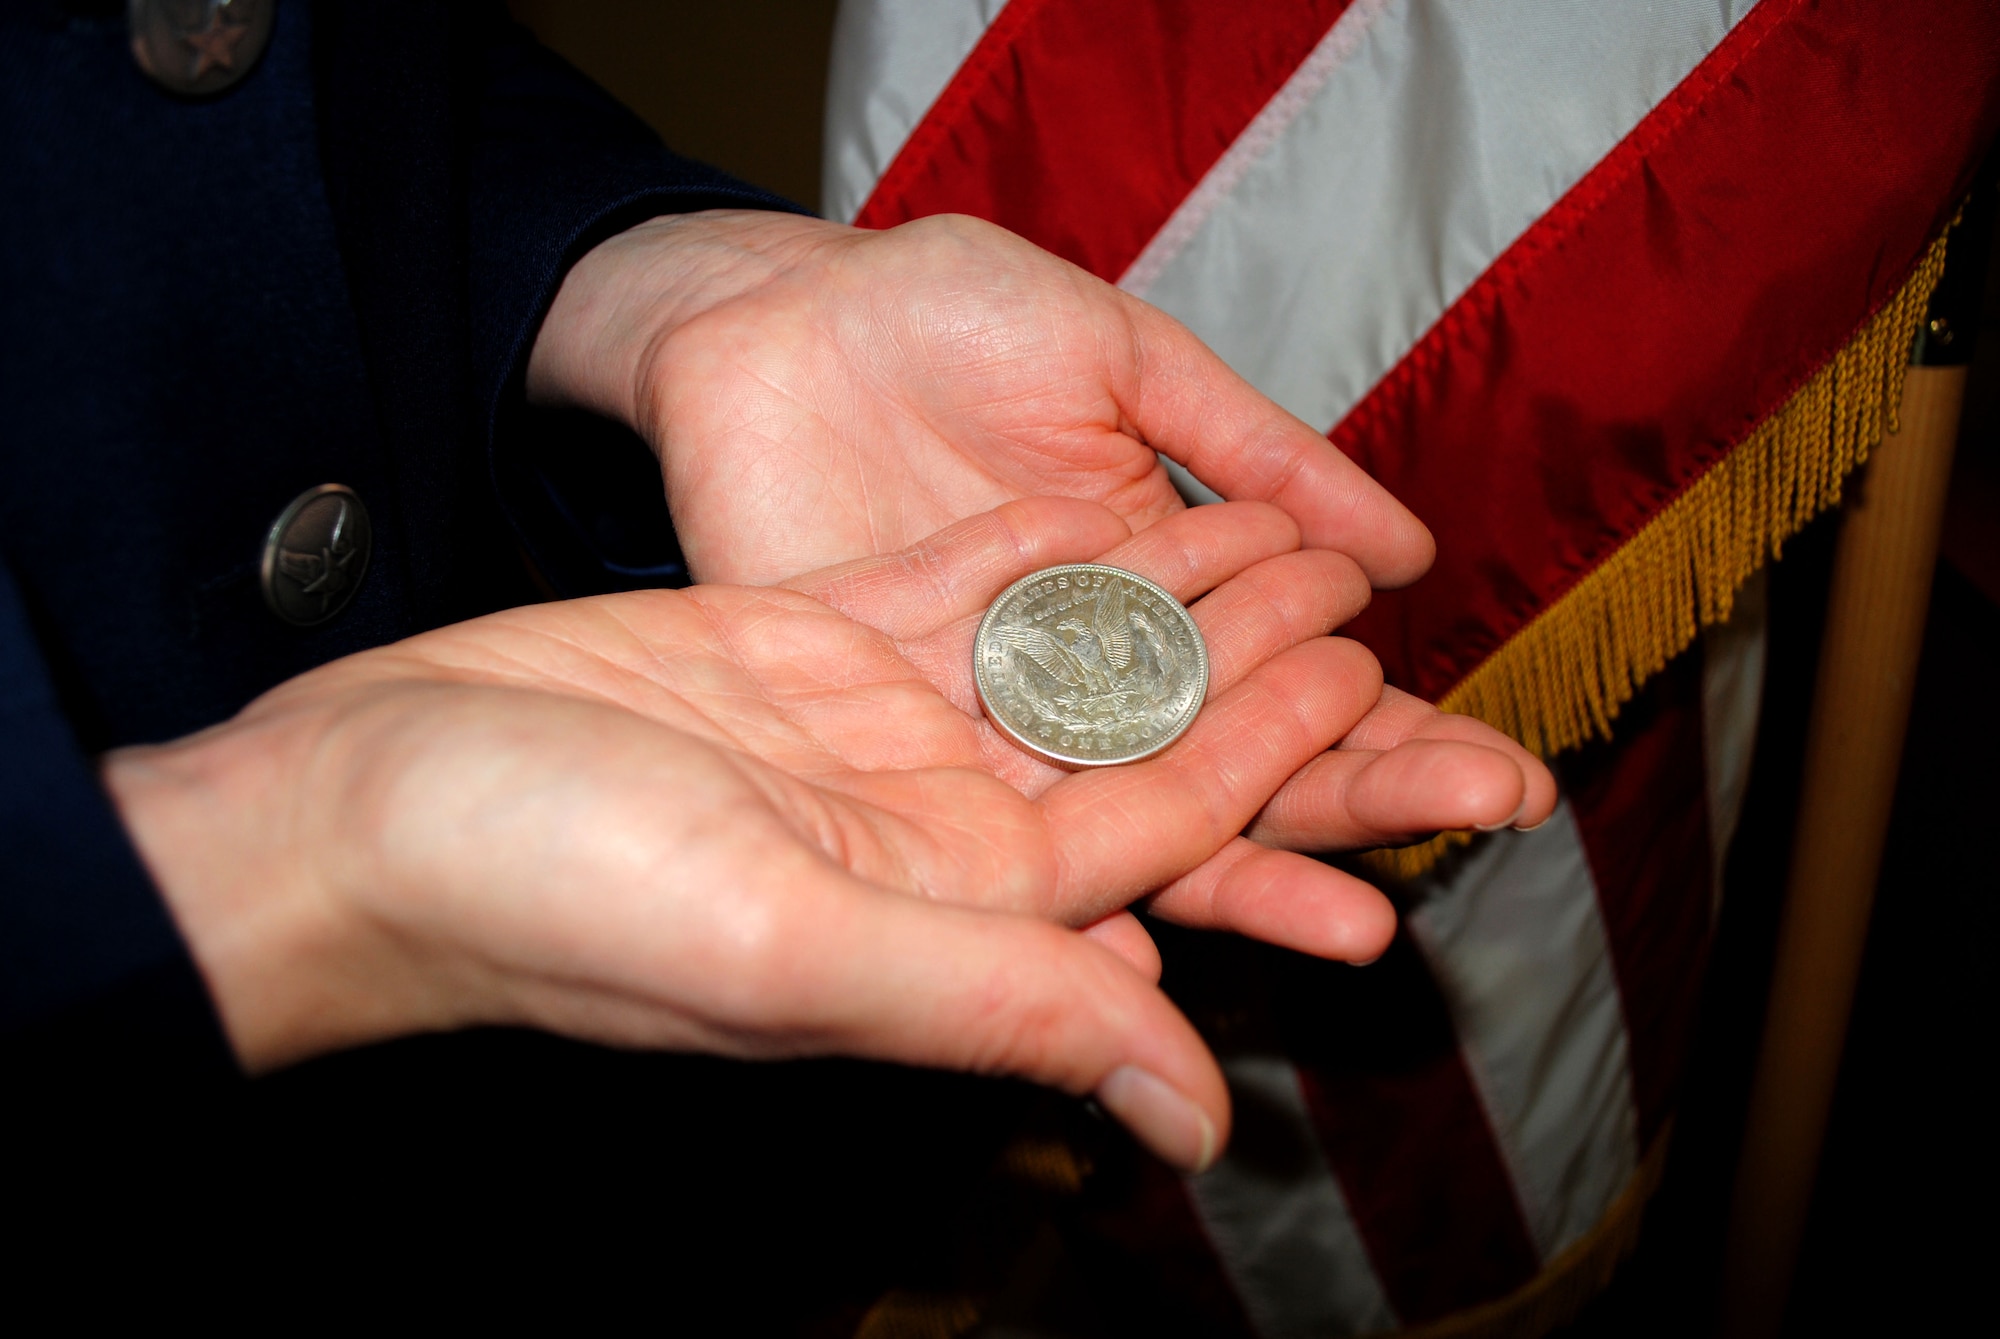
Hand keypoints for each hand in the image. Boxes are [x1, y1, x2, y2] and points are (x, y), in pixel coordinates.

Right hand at [105, 498, 1445, 1169]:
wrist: (365, 806)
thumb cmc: (548, 892)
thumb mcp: (791, 947)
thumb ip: (1003, 1008)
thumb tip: (1195, 1120)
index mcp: (939, 903)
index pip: (1150, 825)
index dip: (1267, 745)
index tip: (1364, 667)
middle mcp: (917, 822)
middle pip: (1122, 737)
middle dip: (1242, 658)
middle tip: (1351, 573)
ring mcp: (856, 731)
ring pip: (1047, 654)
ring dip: (1155, 587)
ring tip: (1261, 515)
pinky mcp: (787, 648)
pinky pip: (942, 593)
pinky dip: (1029, 549)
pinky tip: (1107, 498)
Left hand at [524, 210, 1553, 848]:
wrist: (776, 312)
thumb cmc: (951, 316)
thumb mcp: (1122, 359)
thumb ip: (1248, 452)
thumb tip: (1407, 552)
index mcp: (1156, 588)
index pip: (1298, 684)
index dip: (1400, 728)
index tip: (1508, 774)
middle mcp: (1087, 677)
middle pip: (1241, 767)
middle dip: (1362, 800)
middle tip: (1481, 824)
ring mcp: (990, 721)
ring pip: (1129, 825)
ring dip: (1244, 879)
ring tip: (1353, 922)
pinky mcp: (887, 739)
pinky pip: (970, 840)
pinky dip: (1042, 904)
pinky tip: (1130, 954)